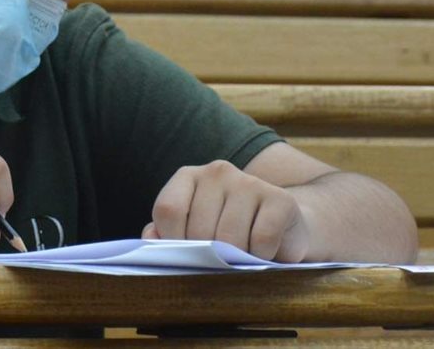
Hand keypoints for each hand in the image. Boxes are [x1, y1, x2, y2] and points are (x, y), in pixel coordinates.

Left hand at [143, 159, 309, 261]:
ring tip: (242, 259)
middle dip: (207, 257)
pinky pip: (262, 240)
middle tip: (219, 263)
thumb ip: (165, 234)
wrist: (284, 229)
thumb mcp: (193, 231)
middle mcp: (217, 171)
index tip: (186, 256)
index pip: (168, 209)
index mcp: (188, 176)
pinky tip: (263, 253)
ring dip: (235, 261)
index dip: (173, 241)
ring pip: (230, 238)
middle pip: (199, 229)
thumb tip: (150, 237)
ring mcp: (249, 181)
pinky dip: (261, 257)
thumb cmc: (228, 233)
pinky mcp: (280, 199)